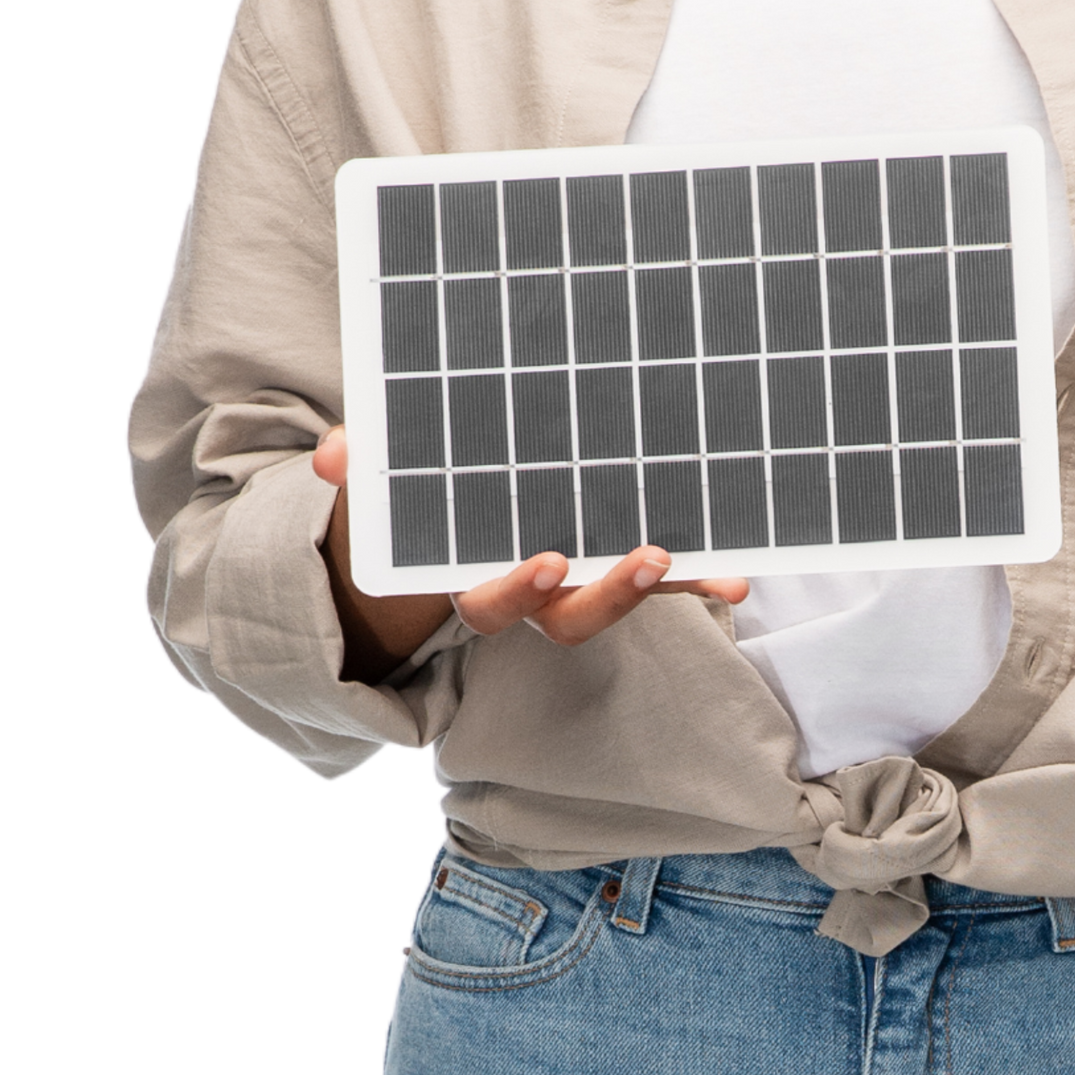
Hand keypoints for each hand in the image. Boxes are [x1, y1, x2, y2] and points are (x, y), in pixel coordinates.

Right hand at [310, 427, 747, 668]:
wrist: (434, 532)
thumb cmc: (412, 507)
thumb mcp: (382, 490)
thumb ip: (359, 468)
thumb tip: (334, 457)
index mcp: (470, 581)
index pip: (490, 604)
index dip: (517, 589)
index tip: (545, 560)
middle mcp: (530, 596)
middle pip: (568, 617)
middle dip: (608, 594)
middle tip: (645, 557)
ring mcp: (577, 584)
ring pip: (620, 601)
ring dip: (666, 588)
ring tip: (709, 567)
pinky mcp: (615, 566)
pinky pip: (660, 581)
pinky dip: (698, 580)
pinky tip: (739, 570)